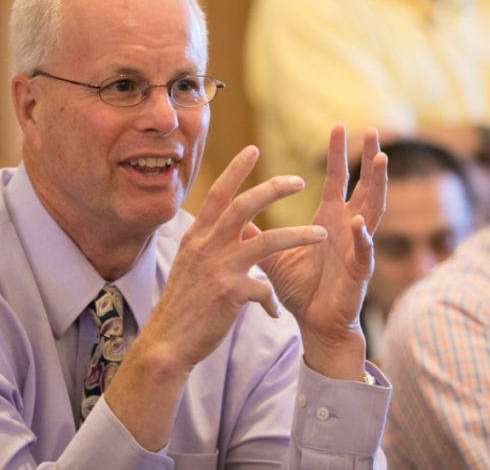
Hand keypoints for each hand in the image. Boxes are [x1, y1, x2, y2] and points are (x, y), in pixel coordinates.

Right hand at [141, 145, 327, 369]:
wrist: (167, 342)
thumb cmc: (182, 304)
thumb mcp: (188, 264)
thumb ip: (206, 242)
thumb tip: (220, 225)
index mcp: (196, 236)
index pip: (218, 194)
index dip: (236, 170)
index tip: (253, 148)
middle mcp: (206, 246)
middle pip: (244, 206)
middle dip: (274, 188)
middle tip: (299, 180)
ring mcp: (218, 268)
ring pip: (266, 241)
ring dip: (297, 235)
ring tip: (322, 234)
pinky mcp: (229, 294)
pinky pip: (264, 289)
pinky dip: (272, 299)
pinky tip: (272, 311)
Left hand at [253, 125, 387, 379]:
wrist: (313, 325)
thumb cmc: (301, 289)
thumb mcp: (272, 254)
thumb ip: (255, 231)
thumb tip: (232, 210)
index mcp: (329, 220)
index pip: (337, 179)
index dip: (338, 154)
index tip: (337, 126)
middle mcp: (347, 228)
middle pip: (364, 186)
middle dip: (368, 159)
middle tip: (372, 130)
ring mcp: (357, 247)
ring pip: (373, 211)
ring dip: (378, 186)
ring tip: (381, 160)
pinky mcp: (359, 272)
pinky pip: (363, 251)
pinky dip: (362, 236)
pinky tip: (359, 221)